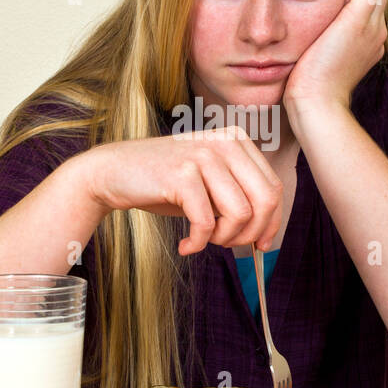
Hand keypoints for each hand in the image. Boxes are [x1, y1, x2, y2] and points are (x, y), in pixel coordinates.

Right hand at [81, 125, 283, 254]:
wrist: (114, 172)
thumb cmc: (164, 183)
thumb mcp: (210, 184)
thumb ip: (240, 197)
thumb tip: (268, 236)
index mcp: (237, 140)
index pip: (274, 188)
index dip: (272, 223)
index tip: (260, 245)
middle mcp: (225, 142)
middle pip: (265, 201)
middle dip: (251, 234)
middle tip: (227, 245)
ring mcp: (203, 155)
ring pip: (240, 214)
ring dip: (223, 239)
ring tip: (203, 241)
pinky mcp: (182, 174)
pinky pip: (205, 222)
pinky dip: (198, 243)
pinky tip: (186, 246)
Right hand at [282, 0, 387, 111]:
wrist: (314, 101)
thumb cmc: (325, 65)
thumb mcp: (349, 23)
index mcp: (376, 24)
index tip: (336, 3)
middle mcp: (375, 35)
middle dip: (347, 0)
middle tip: (328, 16)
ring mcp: (363, 49)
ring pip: (355, 16)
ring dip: (340, 17)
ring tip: (324, 31)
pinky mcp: (348, 60)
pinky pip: (346, 34)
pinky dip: (336, 33)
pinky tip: (323, 44)